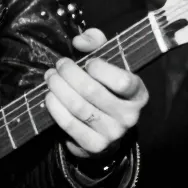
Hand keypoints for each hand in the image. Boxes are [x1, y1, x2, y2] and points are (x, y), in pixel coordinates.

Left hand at [45, 28, 148, 157]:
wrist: (105, 128)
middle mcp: (129, 116)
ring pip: (78, 107)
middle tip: (58, 65)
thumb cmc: (105, 86)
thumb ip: (96, 42)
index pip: (122, 81)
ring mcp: (113, 134)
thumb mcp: (106, 61)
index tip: (87, 62)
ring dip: (58, 88)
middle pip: (92, 91)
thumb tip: (79, 41)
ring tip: (50, 77)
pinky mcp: (95, 146)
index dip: (100, 68)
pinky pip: (69, 124)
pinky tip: (49, 97)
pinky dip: (55, 108)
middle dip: (69, 73)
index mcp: (138, 94)